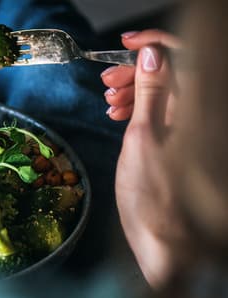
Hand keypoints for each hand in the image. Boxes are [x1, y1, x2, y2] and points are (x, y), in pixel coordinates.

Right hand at [104, 31, 187, 287]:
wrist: (162, 243)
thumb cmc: (151, 199)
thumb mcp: (143, 139)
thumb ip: (150, 93)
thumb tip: (153, 55)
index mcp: (198, 110)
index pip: (184, 56)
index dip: (156, 44)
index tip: (127, 45)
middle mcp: (201, 116)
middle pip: (174, 72)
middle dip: (139, 71)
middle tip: (107, 83)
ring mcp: (192, 131)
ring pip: (166, 92)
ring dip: (136, 90)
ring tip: (109, 104)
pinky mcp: (181, 144)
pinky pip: (164, 112)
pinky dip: (141, 109)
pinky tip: (120, 117)